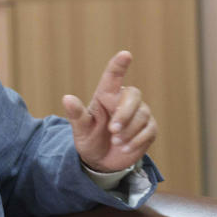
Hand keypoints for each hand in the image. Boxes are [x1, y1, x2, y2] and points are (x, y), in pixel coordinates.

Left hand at [62, 51, 157, 172]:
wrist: (102, 161)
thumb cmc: (89, 139)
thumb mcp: (80, 129)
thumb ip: (76, 114)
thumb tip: (66, 98)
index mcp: (106, 95)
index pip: (113, 76)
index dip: (119, 64)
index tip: (125, 54)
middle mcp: (124, 100)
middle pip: (133, 95)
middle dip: (125, 114)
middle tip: (113, 131)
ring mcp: (139, 113)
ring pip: (142, 115)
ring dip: (128, 132)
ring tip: (116, 143)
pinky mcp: (149, 127)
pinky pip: (149, 130)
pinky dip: (136, 141)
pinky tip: (125, 148)